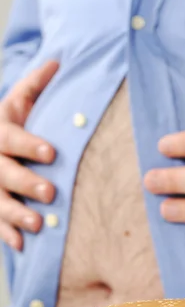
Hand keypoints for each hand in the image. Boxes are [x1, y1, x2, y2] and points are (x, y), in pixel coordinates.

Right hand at [0, 61, 57, 249]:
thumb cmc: (10, 124)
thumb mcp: (17, 103)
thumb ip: (34, 86)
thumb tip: (57, 62)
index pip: (11, 138)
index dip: (29, 144)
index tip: (52, 152)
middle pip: (4, 172)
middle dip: (26, 182)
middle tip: (51, 192)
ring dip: (15, 213)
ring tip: (37, 223)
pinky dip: (5, 233)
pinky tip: (20, 244)